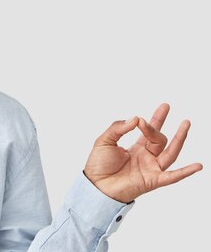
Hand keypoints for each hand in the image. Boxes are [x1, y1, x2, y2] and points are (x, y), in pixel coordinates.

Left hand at [83, 103, 202, 202]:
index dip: (153, 119)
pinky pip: (172, 176)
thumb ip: (118, 128)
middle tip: (164, 107)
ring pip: (170, 153)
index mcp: (137, 147)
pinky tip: (198, 166)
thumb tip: (135, 118)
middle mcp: (147, 157)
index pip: (150, 131)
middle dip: (156, 125)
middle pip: (159, 139)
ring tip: (186, 123)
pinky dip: (185, 172)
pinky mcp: (152, 180)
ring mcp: (151, 168)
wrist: (95, 185)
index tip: (141, 116)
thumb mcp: (104, 141)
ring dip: (179, 139)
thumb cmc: (99, 165)